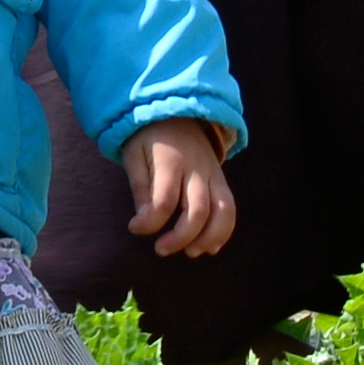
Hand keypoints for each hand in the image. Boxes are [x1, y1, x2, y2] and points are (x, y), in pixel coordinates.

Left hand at [121, 116, 237, 259]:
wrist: (177, 111)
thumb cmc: (149, 137)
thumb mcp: (134, 154)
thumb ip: (140, 186)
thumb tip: (143, 220)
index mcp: (170, 160)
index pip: (164, 200)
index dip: (149, 221)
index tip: (133, 228)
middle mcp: (196, 169)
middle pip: (198, 210)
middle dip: (181, 237)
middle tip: (160, 249)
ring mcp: (213, 175)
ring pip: (223, 212)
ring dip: (209, 238)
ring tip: (191, 253)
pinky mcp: (221, 180)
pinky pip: (230, 208)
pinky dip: (224, 231)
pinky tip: (209, 247)